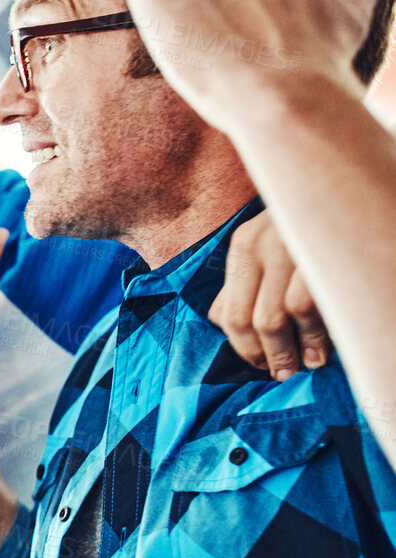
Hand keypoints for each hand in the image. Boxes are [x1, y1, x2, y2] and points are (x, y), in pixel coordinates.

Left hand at [208, 210, 328, 379]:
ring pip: (282, 317)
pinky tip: (322, 351)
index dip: (242, 348)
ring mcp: (297, 249)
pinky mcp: (327, 254)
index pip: (229, 313)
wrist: (340, 183)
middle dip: (267, 355)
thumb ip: (241, 281)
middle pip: (253, 320)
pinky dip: (317, 336)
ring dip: (293, 351)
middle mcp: (265, 245)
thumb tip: (217, 322)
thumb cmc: (302, 226)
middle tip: (280, 374)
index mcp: (244, 245)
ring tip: (304, 366)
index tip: (257, 364)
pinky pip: (315, 307)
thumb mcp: (265, 244)